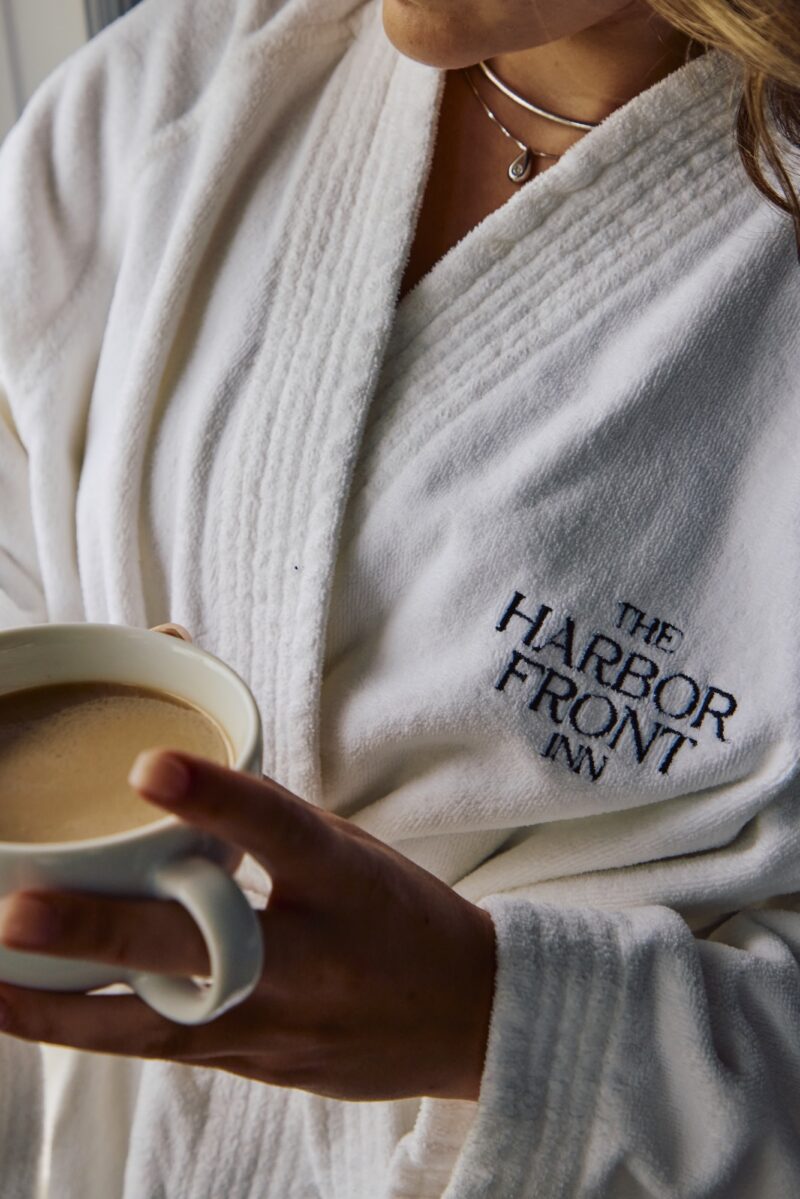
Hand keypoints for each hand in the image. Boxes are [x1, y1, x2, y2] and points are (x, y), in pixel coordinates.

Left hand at [0, 626, 496, 1102]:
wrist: (469, 1020)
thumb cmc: (402, 915)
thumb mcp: (350, 851)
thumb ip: (266, 821)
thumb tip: (178, 762)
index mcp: (346, 881)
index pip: (282, 831)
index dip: (217, 799)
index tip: (147, 767)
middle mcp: (312, 958)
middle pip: (200, 949)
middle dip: (101, 935)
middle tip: (16, 915)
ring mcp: (280, 1024)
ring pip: (159, 1026)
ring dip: (63, 1009)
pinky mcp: (257, 1065)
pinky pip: (164, 1049)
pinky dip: (94, 1030)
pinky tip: (30, 1011)